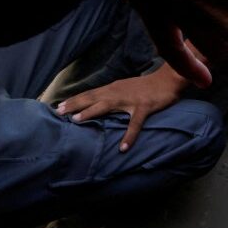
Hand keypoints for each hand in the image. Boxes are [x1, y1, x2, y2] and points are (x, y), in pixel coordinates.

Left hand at [56, 64, 186, 151]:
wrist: (169, 80)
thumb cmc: (148, 87)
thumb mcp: (127, 89)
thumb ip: (113, 96)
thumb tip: (100, 104)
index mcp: (114, 88)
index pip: (90, 94)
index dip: (75, 100)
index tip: (59, 106)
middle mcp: (118, 92)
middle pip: (92, 98)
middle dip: (75, 105)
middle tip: (59, 112)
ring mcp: (130, 100)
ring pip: (106, 105)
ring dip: (91, 112)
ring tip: (76, 121)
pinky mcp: (144, 107)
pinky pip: (135, 124)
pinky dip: (129, 136)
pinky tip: (123, 148)